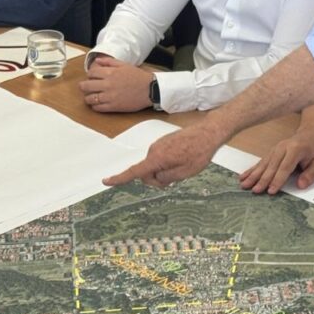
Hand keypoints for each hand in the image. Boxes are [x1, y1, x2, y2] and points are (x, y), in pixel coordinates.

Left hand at [79, 56, 155, 112]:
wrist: (150, 89)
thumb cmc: (139, 77)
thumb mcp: (124, 65)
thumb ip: (109, 62)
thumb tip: (98, 60)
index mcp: (110, 73)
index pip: (91, 74)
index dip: (89, 75)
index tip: (91, 77)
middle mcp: (108, 85)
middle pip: (86, 86)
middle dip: (83, 87)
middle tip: (85, 87)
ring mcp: (110, 97)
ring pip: (90, 99)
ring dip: (88, 98)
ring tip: (90, 97)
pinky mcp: (114, 106)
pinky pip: (98, 108)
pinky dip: (95, 106)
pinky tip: (97, 104)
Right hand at [103, 123, 224, 186]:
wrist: (208, 132)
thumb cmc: (199, 152)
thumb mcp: (184, 173)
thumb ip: (166, 178)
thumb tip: (156, 178)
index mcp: (157, 158)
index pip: (135, 171)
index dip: (119, 178)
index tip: (106, 181)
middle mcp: (154, 150)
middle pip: (146, 173)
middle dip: (157, 179)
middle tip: (176, 178)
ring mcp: (158, 145)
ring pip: (154, 166)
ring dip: (164, 171)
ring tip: (183, 165)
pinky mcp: (164, 143)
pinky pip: (160, 158)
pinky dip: (167, 163)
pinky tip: (182, 159)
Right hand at [239, 131, 313, 194]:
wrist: (311, 135)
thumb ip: (310, 175)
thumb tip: (300, 185)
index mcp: (296, 149)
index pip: (285, 167)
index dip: (277, 180)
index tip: (271, 190)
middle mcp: (283, 148)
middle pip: (271, 166)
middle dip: (262, 179)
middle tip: (255, 191)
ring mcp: (275, 149)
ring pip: (263, 164)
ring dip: (253, 175)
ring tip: (244, 185)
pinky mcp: (271, 152)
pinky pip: (260, 162)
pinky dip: (251, 170)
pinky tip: (243, 177)